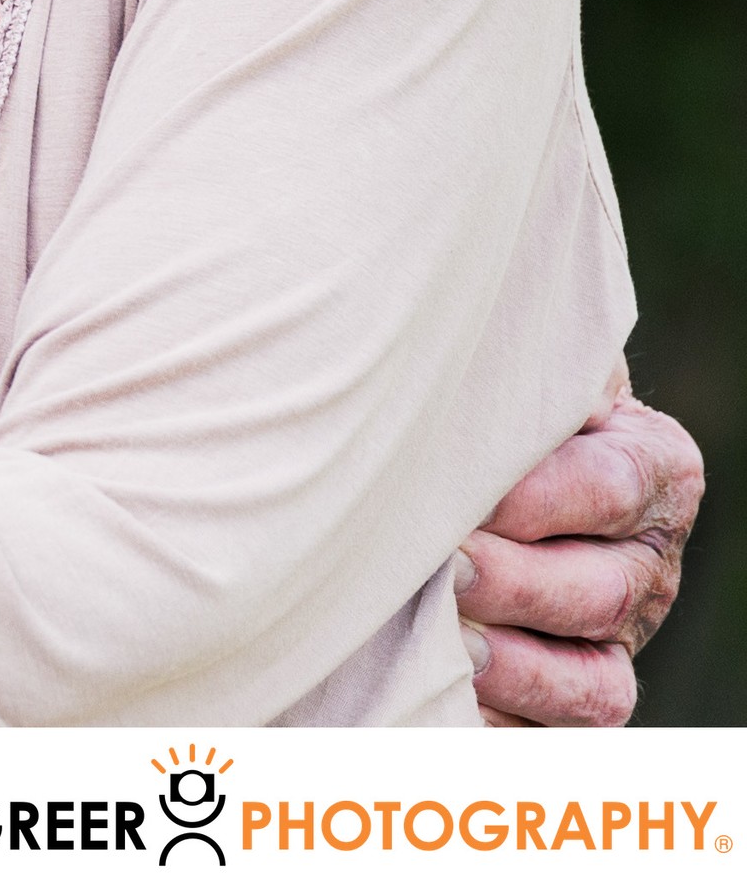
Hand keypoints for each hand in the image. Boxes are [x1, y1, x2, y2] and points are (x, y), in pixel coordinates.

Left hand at [458, 372, 703, 725]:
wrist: (473, 444)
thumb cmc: (493, 388)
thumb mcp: (525, 355)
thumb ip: (531, 351)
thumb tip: (496, 359)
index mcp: (653, 468)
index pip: (605, 489)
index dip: (534, 500)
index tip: (464, 499)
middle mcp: (647, 565)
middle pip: (599, 593)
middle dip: (515, 586)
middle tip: (441, 569)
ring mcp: (615, 639)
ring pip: (595, 686)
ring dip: (519, 671)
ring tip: (450, 643)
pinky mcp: (572, 699)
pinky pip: (555, 742)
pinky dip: (502, 729)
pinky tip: (444, 701)